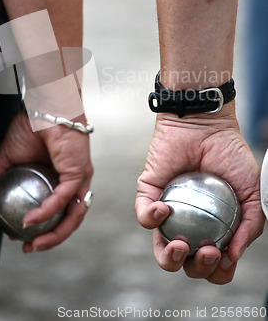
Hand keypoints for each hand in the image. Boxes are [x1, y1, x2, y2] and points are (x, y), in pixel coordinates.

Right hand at [0, 112, 92, 252]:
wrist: (44, 108)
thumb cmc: (31, 127)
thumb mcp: (6, 158)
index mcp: (59, 180)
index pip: (55, 212)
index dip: (42, 229)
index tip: (21, 239)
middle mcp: (73, 182)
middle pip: (68, 219)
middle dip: (51, 238)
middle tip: (30, 247)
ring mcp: (79, 178)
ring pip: (73, 215)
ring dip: (55, 234)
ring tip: (34, 243)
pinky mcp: (79, 172)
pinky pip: (63, 197)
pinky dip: (47, 210)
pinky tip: (31, 219)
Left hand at [136, 104, 263, 283]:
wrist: (207, 125)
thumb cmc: (230, 155)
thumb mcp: (253, 192)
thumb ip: (250, 225)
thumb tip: (232, 256)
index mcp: (213, 228)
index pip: (213, 263)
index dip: (217, 271)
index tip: (223, 259)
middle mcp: (190, 225)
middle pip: (187, 263)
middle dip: (196, 268)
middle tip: (206, 251)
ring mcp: (169, 212)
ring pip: (161, 248)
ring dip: (169, 257)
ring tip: (181, 245)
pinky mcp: (148, 194)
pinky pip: (144, 217)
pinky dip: (151, 219)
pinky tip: (165, 210)